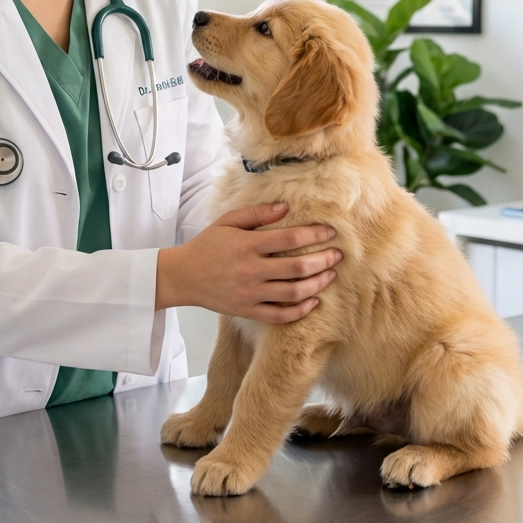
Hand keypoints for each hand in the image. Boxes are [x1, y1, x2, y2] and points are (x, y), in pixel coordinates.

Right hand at [155, 203, 341, 322]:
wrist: (183, 276)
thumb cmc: (207, 245)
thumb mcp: (227, 221)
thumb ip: (257, 213)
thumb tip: (286, 207)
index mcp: (247, 245)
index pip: (289, 239)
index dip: (314, 235)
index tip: (331, 231)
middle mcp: (251, 270)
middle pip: (297, 268)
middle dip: (323, 260)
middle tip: (338, 255)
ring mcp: (250, 293)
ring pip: (293, 293)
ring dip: (317, 284)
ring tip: (330, 274)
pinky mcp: (248, 310)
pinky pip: (280, 315)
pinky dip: (300, 310)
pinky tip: (314, 301)